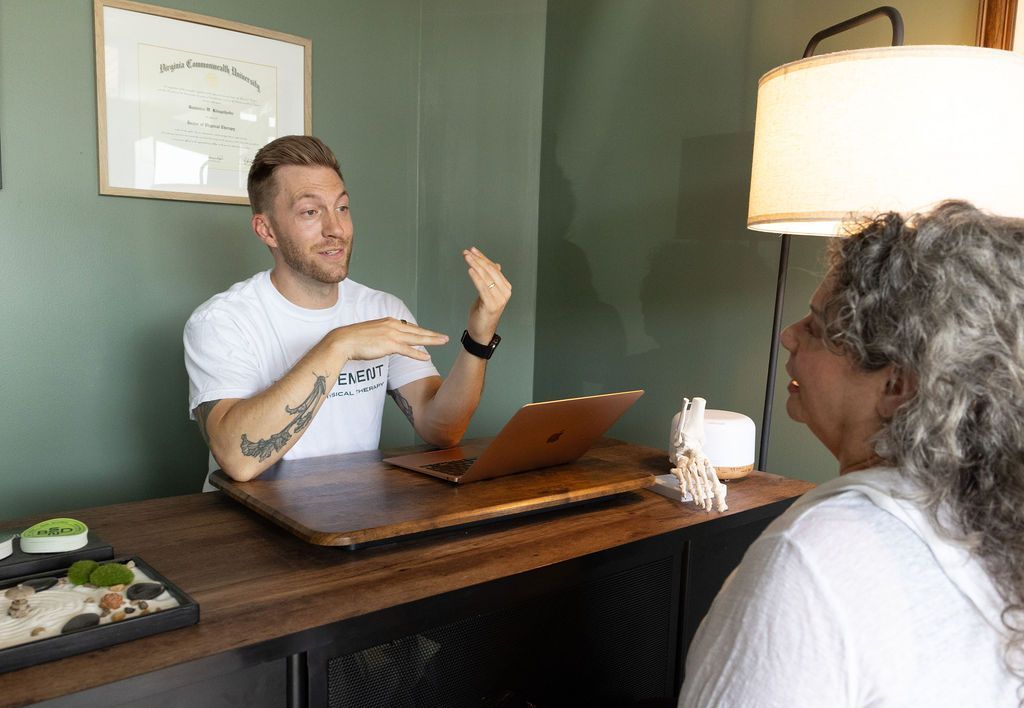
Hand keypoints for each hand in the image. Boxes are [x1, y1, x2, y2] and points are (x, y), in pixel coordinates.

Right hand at [330, 318, 447, 361]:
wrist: (344, 341)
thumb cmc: (354, 338)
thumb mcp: (372, 332)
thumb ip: (382, 334)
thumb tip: (387, 341)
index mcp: (388, 321)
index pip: (409, 327)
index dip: (421, 331)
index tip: (430, 334)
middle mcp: (392, 325)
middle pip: (417, 331)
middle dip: (433, 334)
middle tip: (445, 337)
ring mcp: (392, 335)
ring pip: (417, 338)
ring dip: (432, 341)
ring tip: (443, 342)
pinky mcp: (389, 345)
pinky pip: (408, 350)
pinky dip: (418, 354)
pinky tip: (427, 357)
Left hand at [463, 247, 510, 342]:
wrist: (481, 332)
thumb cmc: (483, 312)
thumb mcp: (487, 293)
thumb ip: (492, 279)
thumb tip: (496, 265)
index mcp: (505, 288)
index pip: (494, 268)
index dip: (483, 258)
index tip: (473, 250)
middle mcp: (505, 292)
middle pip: (490, 271)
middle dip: (478, 260)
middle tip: (467, 252)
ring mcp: (500, 299)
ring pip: (486, 277)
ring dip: (475, 265)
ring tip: (466, 257)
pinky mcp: (492, 305)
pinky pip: (482, 288)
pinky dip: (476, 278)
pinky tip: (470, 270)